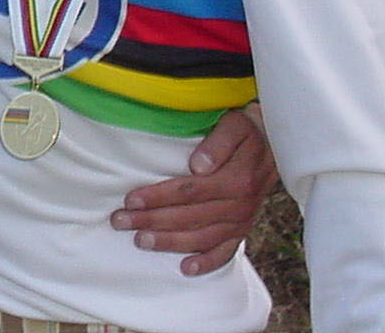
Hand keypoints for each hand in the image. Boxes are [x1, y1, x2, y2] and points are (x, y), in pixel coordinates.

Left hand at [111, 104, 277, 274]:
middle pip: (189, 216)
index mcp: (235, 180)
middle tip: (120, 222)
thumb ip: (218, 143)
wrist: (274, 144)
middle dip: (152, 221)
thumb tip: (198, 166)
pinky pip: (227, 251)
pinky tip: (186, 268)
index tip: (131, 200)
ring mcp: (242, 220)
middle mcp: (239, 204)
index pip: (189, 191)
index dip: (159, 197)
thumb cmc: (246, 131)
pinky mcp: (243, 229)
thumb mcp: (235, 126)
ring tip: (140, 242)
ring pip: (202, 237)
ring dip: (170, 242)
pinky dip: (208, 262)